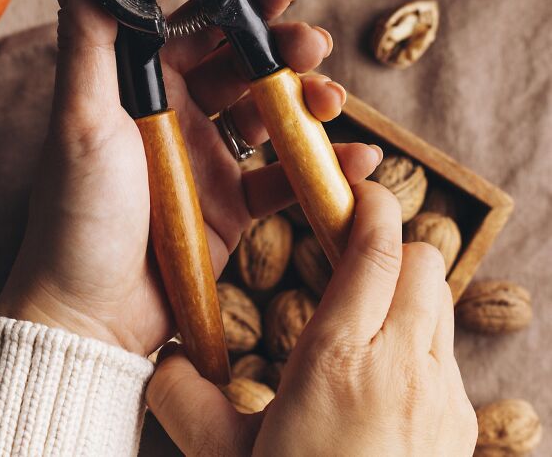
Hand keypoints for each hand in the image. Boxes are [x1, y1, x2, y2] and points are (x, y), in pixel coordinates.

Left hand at [0, 0, 381, 356]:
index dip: (238, 4)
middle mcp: (178, 113)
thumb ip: (88, 44)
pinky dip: (322, 164)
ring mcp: (210, 158)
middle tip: (313, 42)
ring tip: (332, 97)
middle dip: (282, 47)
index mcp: (142, 84)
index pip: (197, 26)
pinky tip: (356, 157)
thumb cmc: (76, 214)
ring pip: (270, 111)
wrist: (91, 315)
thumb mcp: (80, 121)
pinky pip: (286, 175)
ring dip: (306, 98)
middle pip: (243, 64)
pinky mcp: (234, 205)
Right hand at [148, 182, 477, 456]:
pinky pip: (447, 354)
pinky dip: (421, 341)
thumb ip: (186, 399)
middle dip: (388, 247)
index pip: (378, 247)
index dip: (370, 205)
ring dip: (406, 293)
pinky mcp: (461, 428)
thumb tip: (157, 363)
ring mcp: (442, 399)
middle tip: (347, 259)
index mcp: (340, 359)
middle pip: (422, 260)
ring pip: (438, 303)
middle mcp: (402, 368)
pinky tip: (381, 376)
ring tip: (361, 319)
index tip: (351, 190)